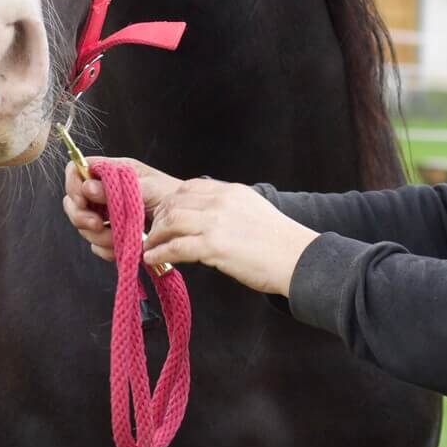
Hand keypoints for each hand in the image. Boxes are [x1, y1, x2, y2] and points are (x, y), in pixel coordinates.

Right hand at [61, 156, 183, 262]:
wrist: (188, 220)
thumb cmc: (172, 196)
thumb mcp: (147, 186)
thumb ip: (116, 187)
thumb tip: (89, 187)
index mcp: (111, 172)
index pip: (77, 171)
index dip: (74, 185)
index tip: (83, 200)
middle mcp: (105, 191)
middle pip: (74, 201)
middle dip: (82, 216)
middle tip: (97, 225)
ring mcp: (107, 213)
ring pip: (84, 225)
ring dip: (97, 236)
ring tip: (116, 239)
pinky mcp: (112, 233)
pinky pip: (96, 244)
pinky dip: (105, 249)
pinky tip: (119, 249)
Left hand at [141, 177, 317, 296]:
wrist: (297, 259)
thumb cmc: (279, 243)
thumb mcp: (253, 210)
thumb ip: (228, 209)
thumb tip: (205, 221)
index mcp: (230, 191)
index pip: (189, 187)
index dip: (171, 202)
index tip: (163, 215)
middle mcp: (220, 201)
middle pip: (175, 202)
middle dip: (159, 218)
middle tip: (152, 233)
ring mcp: (216, 222)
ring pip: (170, 222)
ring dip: (155, 236)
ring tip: (148, 247)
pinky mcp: (214, 245)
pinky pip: (175, 247)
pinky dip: (159, 253)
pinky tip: (152, 259)